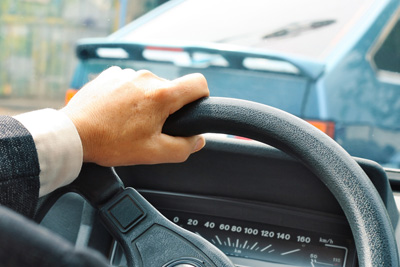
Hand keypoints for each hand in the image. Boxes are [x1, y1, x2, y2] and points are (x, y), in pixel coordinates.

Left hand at [61, 67, 208, 166]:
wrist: (73, 134)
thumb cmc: (111, 143)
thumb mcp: (154, 153)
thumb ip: (184, 147)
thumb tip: (198, 139)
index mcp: (161, 94)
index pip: (199, 83)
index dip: (202, 97)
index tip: (192, 110)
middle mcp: (146, 77)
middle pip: (172, 89)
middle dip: (168, 107)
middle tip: (150, 127)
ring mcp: (127, 73)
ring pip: (150, 86)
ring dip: (147, 101)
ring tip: (129, 121)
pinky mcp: (111, 74)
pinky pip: (131, 82)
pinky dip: (129, 95)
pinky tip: (117, 112)